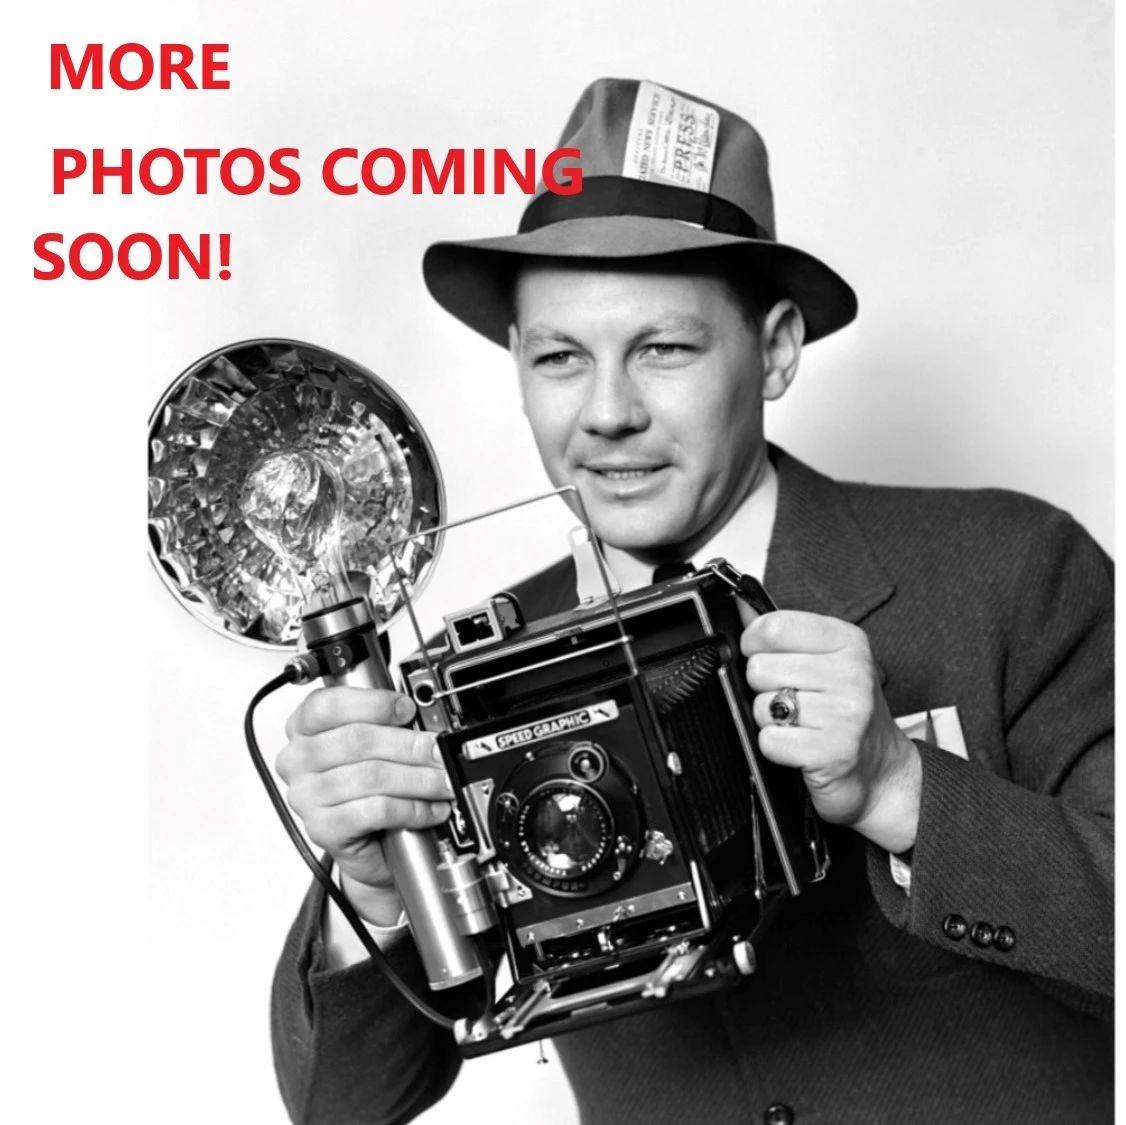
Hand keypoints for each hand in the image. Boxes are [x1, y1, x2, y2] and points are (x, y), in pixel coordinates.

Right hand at [276, 686, 453, 924]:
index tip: (408, 709)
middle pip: (358, 740)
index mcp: (304, 728)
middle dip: (410, 745)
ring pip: (372, 776)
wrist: (368, 845)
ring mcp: (307, 796)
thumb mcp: (374, 748)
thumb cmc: (368, 788)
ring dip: (419, 779)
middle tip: (440, 752)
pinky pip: (376, 810)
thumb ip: (389, 727)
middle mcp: (298, 759)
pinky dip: (413, 808)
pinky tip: (430, 809)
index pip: (329, 705)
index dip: (373, 704)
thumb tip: (427, 726)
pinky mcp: (324, 828)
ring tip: (442, 782)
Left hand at [740, 609, 920, 853]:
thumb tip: (742, 605)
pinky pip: (770, 741)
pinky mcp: (833, 751)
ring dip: (770, 720)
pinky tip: (800, 745)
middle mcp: (851, 673)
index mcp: (847, 641)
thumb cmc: (846, 712)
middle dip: (763, 688)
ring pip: (761, 706)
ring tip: (799, 723)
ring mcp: (845, 713)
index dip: (754, 644)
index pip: (774, 626)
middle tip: (792, 699)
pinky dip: (775, 747)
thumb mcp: (824, 660)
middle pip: (759, 668)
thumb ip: (782, 634)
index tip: (764, 656)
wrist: (880, 769)